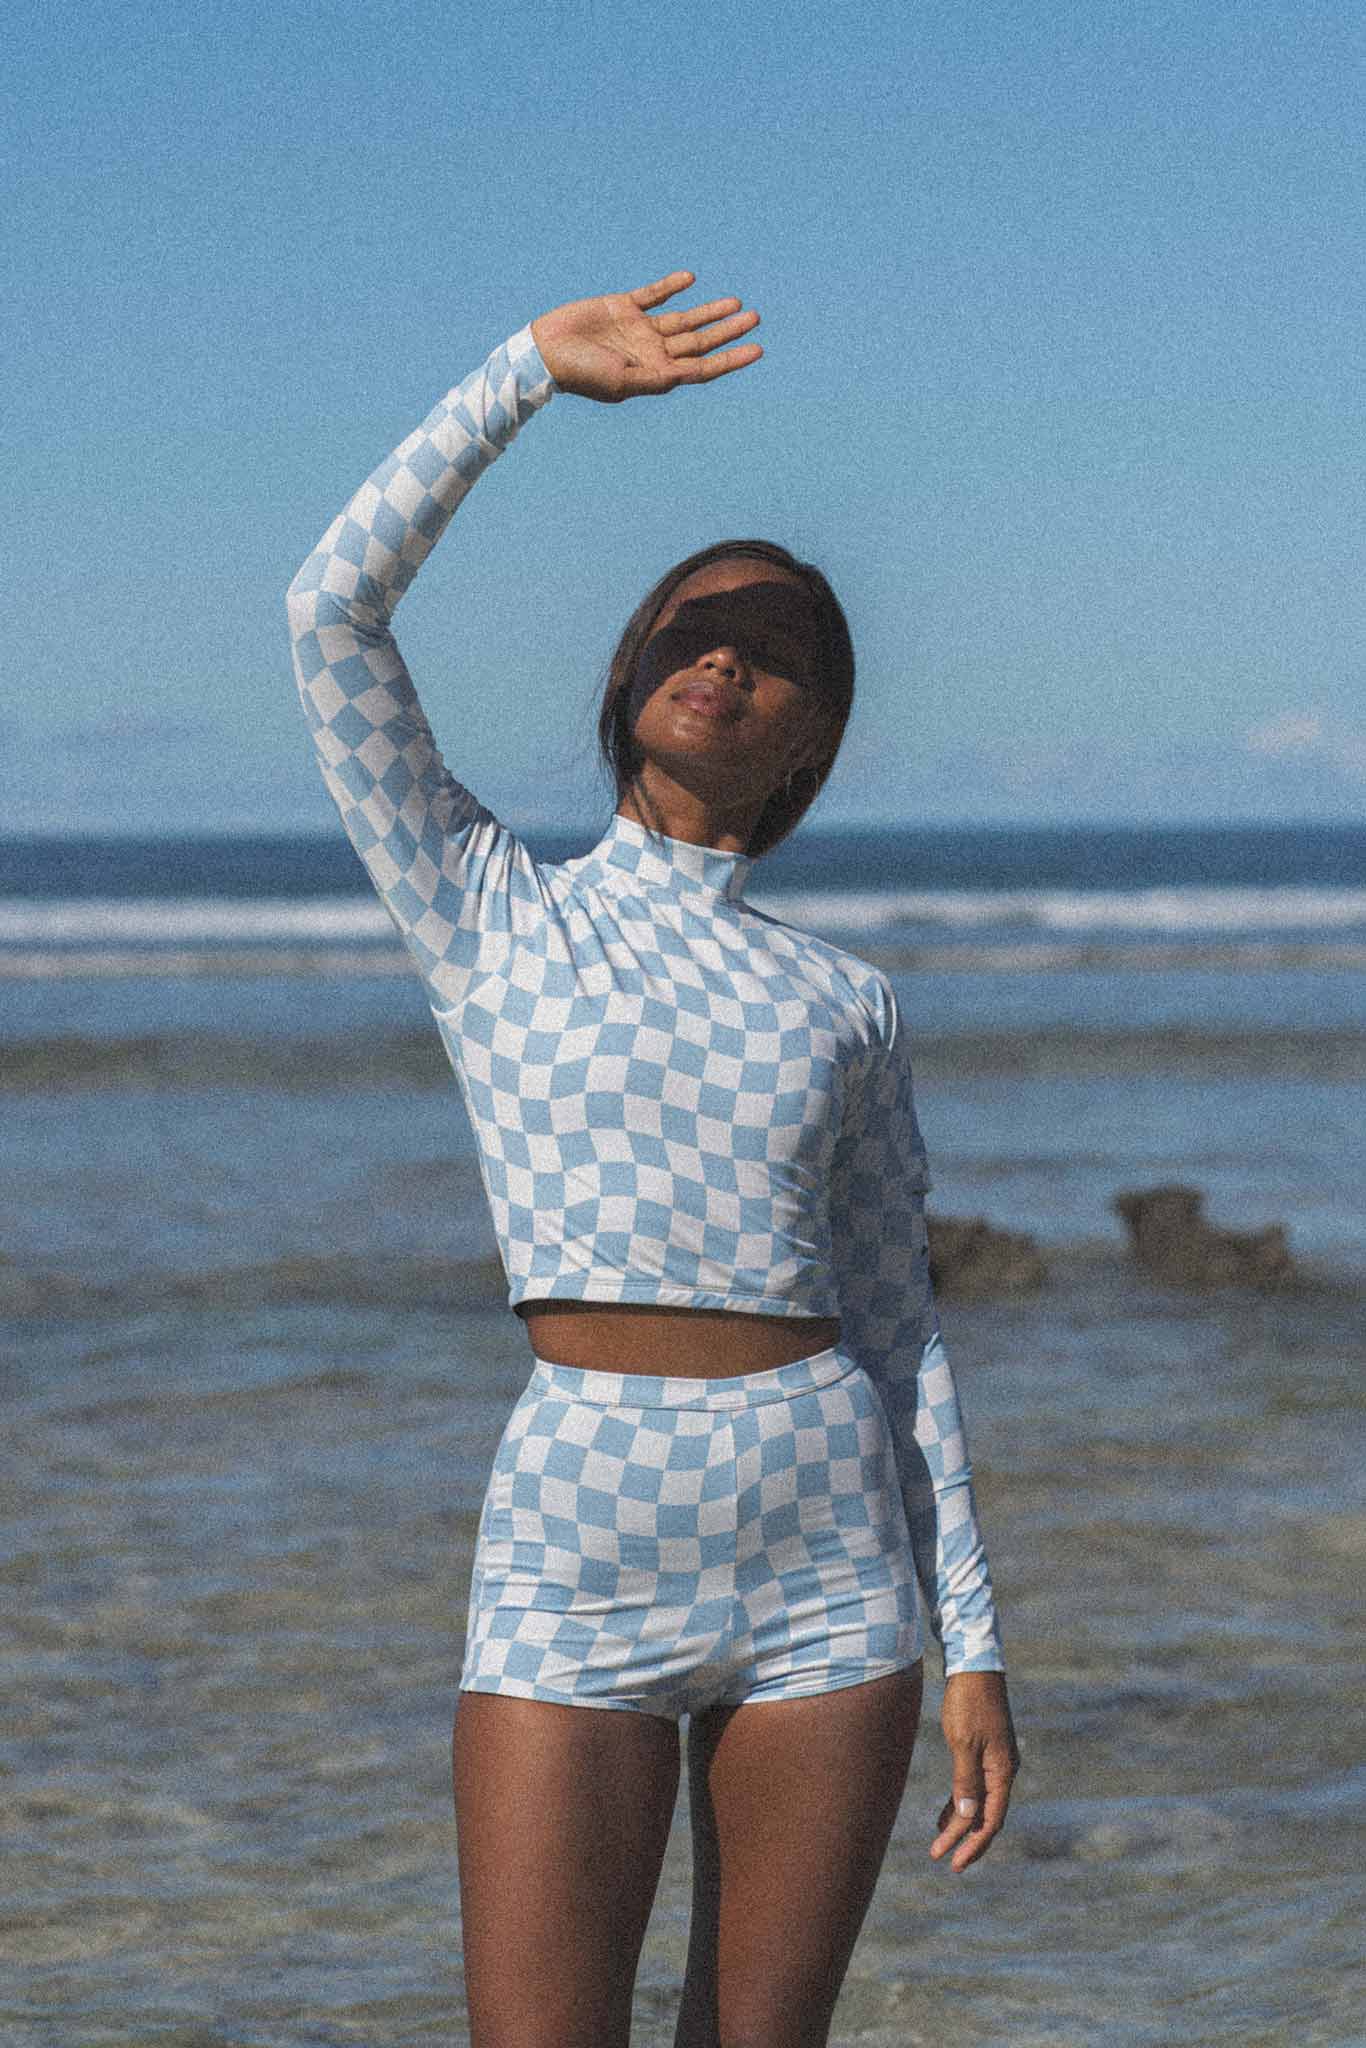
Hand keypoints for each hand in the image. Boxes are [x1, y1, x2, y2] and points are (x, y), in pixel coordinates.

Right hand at [531, 270, 761, 402]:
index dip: (730, 359)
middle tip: (754, 317)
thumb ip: (653, 378)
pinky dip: (671, 287)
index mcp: (655, 373)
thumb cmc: (581, 374)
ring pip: (683, 319)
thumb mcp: (621, 382)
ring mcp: (639, 330)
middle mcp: (652, 351)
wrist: (546, 352)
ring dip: (709, 311)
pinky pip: (653, 295)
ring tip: (736, 302)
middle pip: (699, 341)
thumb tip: (681, 377)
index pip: (702, 367)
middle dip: (727, 331)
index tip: (757, 349)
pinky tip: (690, 279)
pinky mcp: (623, 308)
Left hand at [930, 1670, 1018, 1871]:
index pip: (990, 1820)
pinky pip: (973, 1786)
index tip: (954, 1863)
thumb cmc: (968, 1704)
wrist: (973, 1667)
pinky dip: (960, 1802)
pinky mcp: (983, 1751)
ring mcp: (994, 1761)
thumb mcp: (964, 1743)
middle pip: (986, 1815)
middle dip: (964, 1839)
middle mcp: (1003, 1770)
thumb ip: (966, 1781)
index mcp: (1002, 1771)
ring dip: (960, 1822)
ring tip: (939, 1841)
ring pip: (979, 1802)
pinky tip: (946, 1813)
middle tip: (942, 1858)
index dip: (973, 1844)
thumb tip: (967, 1818)